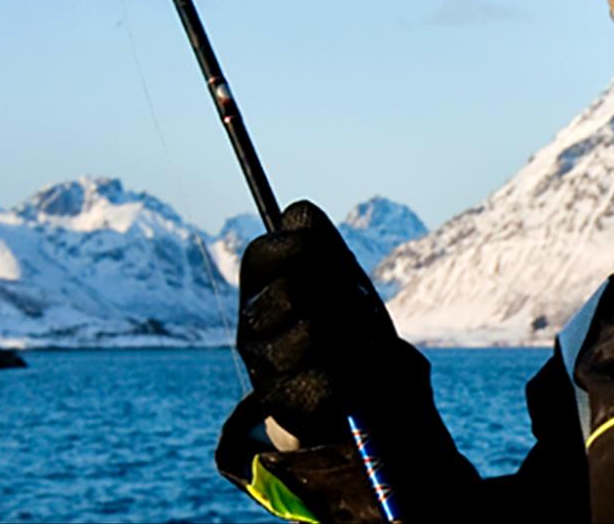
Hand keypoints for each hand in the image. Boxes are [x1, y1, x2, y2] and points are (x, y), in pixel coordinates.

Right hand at [237, 200, 404, 446]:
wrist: (357, 391)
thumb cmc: (347, 320)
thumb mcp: (340, 276)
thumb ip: (320, 244)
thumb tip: (298, 211)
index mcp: (259, 290)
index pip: (265, 251)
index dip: (304, 247)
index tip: (335, 258)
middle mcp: (251, 327)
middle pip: (295, 289)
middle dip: (339, 291)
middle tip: (357, 303)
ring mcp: (264, 366)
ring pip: (315, 332)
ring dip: (355, 331)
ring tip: (362, 337)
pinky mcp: (286, 402)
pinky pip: (331, 373)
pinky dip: (357, 366)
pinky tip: (358, 368)